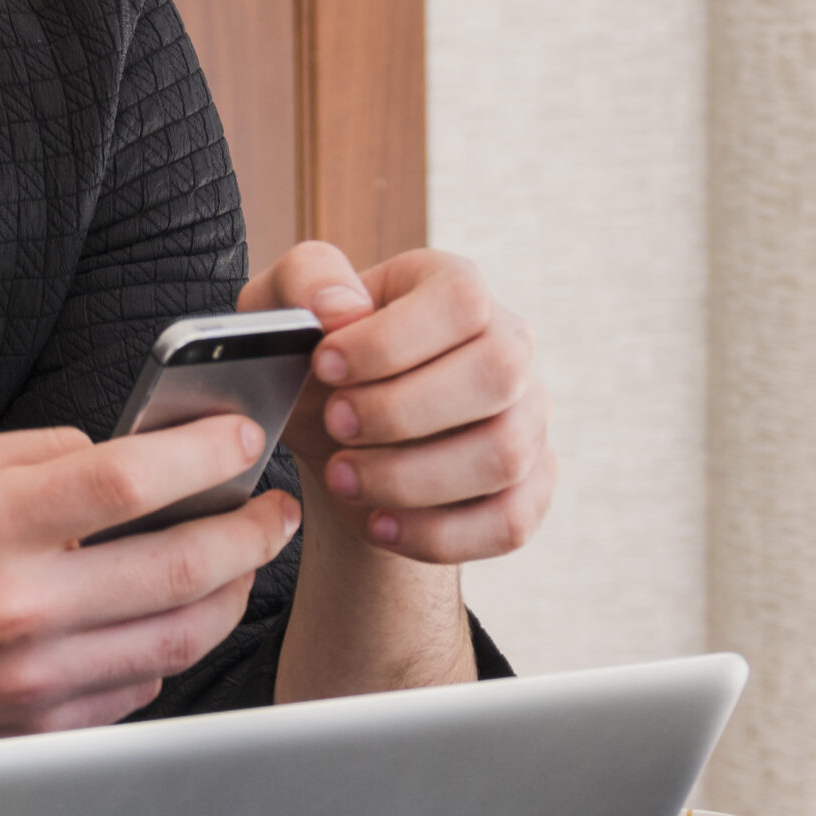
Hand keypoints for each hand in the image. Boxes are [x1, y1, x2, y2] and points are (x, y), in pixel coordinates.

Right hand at [0, 417, 301, 762]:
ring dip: (229, 594)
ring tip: (238, 560)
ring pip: (181, 637)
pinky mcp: (38, 734)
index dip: (210, 452)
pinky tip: (163, 616)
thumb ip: (34, 456)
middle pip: (187, 565)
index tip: (243, 436)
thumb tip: (131, 455)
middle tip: (275, 510)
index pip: (133, 478)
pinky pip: (141, 688)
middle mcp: (19, 608)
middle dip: (254, 532)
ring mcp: (34, 683)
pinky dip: (167, 647)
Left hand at [245, 242, 553, 563]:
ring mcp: (528, 417)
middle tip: (334, 426)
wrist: (339, 444)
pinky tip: (379, 524)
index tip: (324, 366)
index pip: (460, 300)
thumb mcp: (286, 312)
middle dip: (402, 411)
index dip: (392, 339)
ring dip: (411, 478)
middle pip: (497, 374)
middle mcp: (509, 346)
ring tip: (342, 478)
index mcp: (455, 288)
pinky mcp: (529, 484)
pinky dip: (438, 533)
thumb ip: (304, 281)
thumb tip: (341, 307)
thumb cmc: (318, 366)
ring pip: (504, 454)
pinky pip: (511, 520)